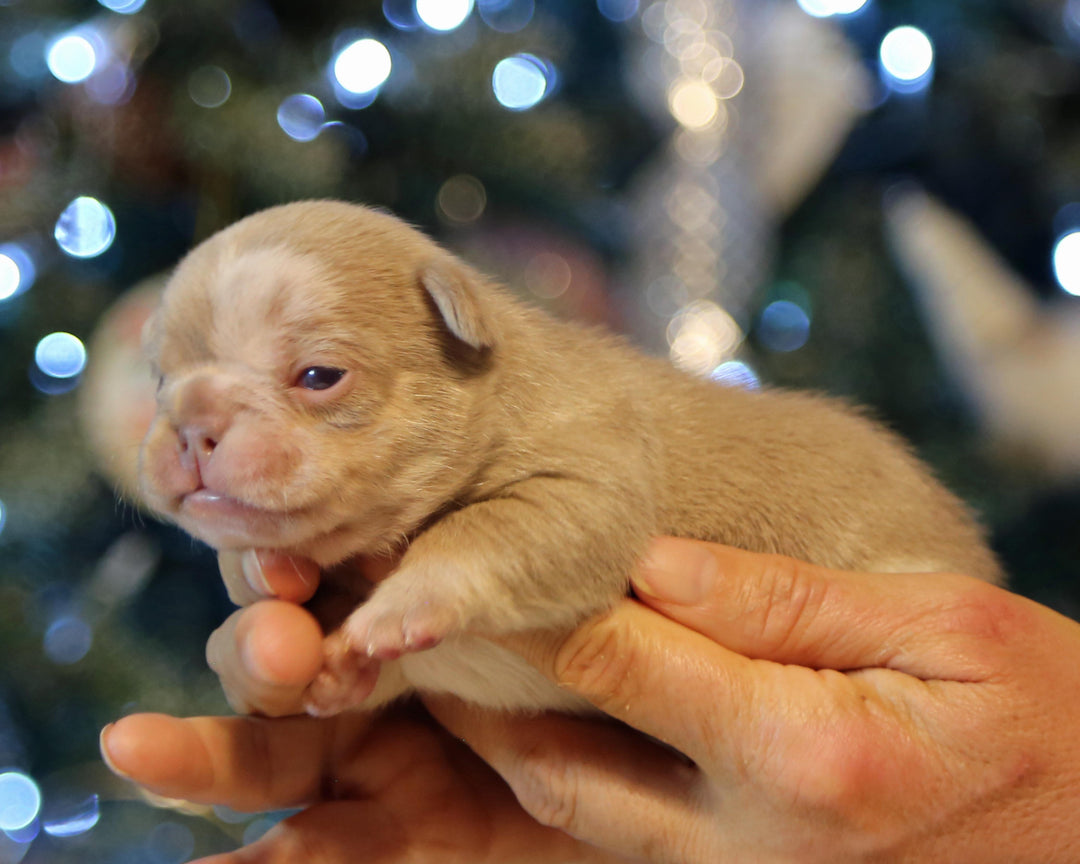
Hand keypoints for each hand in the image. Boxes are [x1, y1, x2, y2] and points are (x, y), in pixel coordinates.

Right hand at [104, 550, 623, 861]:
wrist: (682, 733)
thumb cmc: (629, 628)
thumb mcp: (566, 577)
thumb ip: (492, 578)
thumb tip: (397, 612)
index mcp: (405, 583)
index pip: (309, 563)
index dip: (279, 560)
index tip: (285, 570)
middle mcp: (376, 664)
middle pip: (272, 650)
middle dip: (256, 643)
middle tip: (280, 639)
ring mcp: (377, 752)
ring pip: (267, 748)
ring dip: (204, 746)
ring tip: (140, 748)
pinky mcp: (403, 830)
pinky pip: (319, 848)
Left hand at [430, 538, 1079, 863]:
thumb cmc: (1041, 718)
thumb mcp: (941, 627)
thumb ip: (786, 599)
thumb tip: (651, 561)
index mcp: (802, 752)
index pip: (613, 660)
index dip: (517, 602)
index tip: (447, 555)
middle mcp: (750, 839)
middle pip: (557, 755)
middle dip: (472, 684)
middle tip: (406, 615)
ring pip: (567, 813)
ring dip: (494, 741)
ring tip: (434, 665)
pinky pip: (612, 845)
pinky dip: (555, 783)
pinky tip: (526, 726)